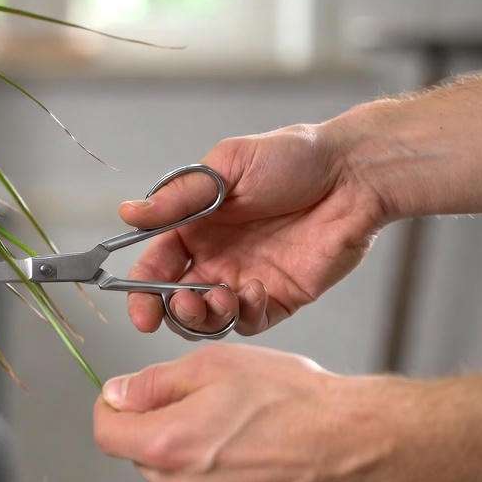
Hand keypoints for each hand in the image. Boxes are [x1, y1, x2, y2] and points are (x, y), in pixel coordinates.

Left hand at [92, 344, 398, 481]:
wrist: (352, 440)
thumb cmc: (292, 398)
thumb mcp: (212, 365)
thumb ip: (152, 383)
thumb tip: (116, 393)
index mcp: (167, 445)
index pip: (105, 432)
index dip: (113, 408)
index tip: (127, 397)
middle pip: (144, 457)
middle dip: (162, 429)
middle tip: (206, 405)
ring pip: (180, 481)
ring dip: (195, 458)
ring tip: (239, 432)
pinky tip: (255, 458)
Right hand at [120, 123, 385, 335]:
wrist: (354, 174)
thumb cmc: (293, 157)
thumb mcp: (228, 166)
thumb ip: (179, 197)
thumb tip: (128, 214)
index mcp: (196, 227)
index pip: (156, 266)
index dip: (142, 290)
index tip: (140, 309)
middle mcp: (216, 257)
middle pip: (176, 301)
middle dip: (172, 311)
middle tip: (185, 301)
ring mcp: (245, 279)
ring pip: (209, 319)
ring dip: (204, 318)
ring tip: (219, 297)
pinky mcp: (279, 297)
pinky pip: (249, 323)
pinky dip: (243, 316)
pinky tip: (254, 291)